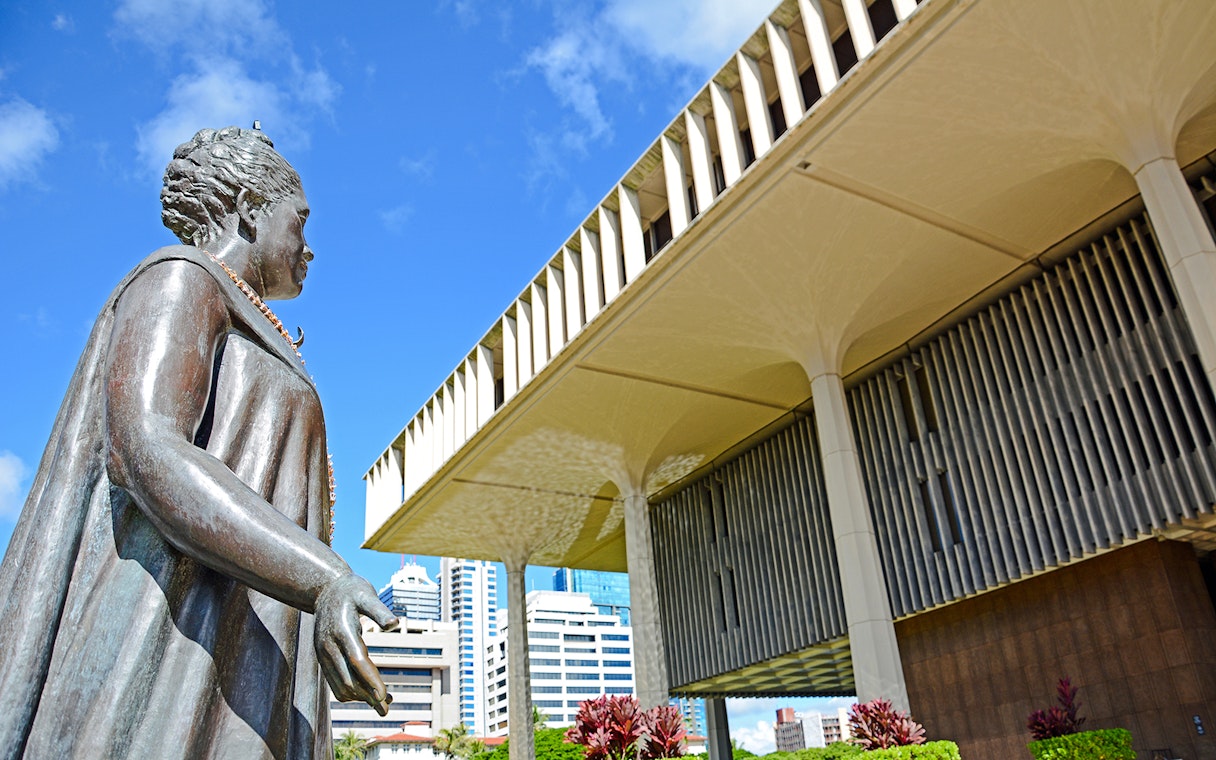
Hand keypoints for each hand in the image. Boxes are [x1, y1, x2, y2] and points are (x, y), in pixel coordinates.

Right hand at [314, 573, 399, 715]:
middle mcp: (329, 646)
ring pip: (340, 686)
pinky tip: (368, 693)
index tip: (384, 695)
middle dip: (368, 696)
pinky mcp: (323, 659)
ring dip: (361, 697)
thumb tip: (395, 624)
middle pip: (349, 679)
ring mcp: (323, 654)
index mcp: (342, 630)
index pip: (357, 660)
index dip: (370, 679)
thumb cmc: (350, 590)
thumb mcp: (366, 593)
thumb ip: (379, 609)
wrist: (324, 590)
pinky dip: (352, 692)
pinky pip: (335, 683)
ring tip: (384, 702)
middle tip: (388, 708)